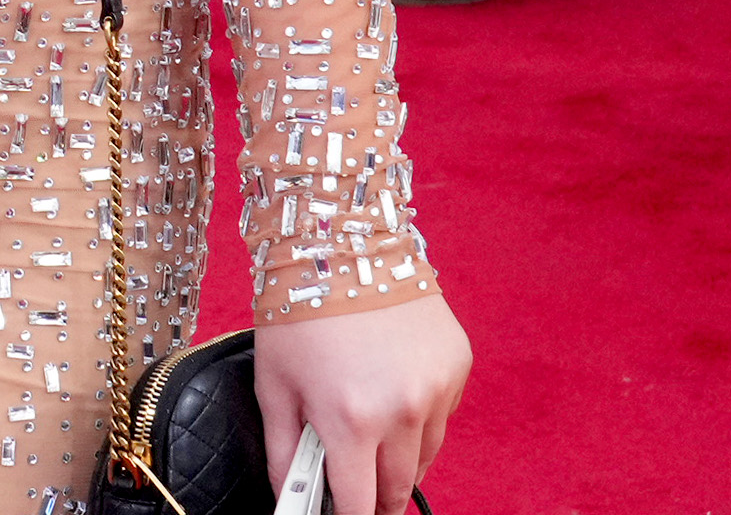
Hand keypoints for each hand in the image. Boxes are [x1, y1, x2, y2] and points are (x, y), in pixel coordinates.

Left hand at [253, 294, 469, 514]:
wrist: (343, 242)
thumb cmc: (298, 313)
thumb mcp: (273, 384)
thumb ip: (281, 451)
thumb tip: (288, 497)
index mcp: (351, 420)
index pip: (358, 504)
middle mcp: (401, 410)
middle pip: (397, 488)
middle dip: (376, 496)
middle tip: (359, 487)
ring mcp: (435, 388)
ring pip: (426, 457)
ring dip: (401, 460)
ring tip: (375, 441)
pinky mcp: (457, 366)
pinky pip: (442, 416)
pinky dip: (421, 417)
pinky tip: (394, 392)